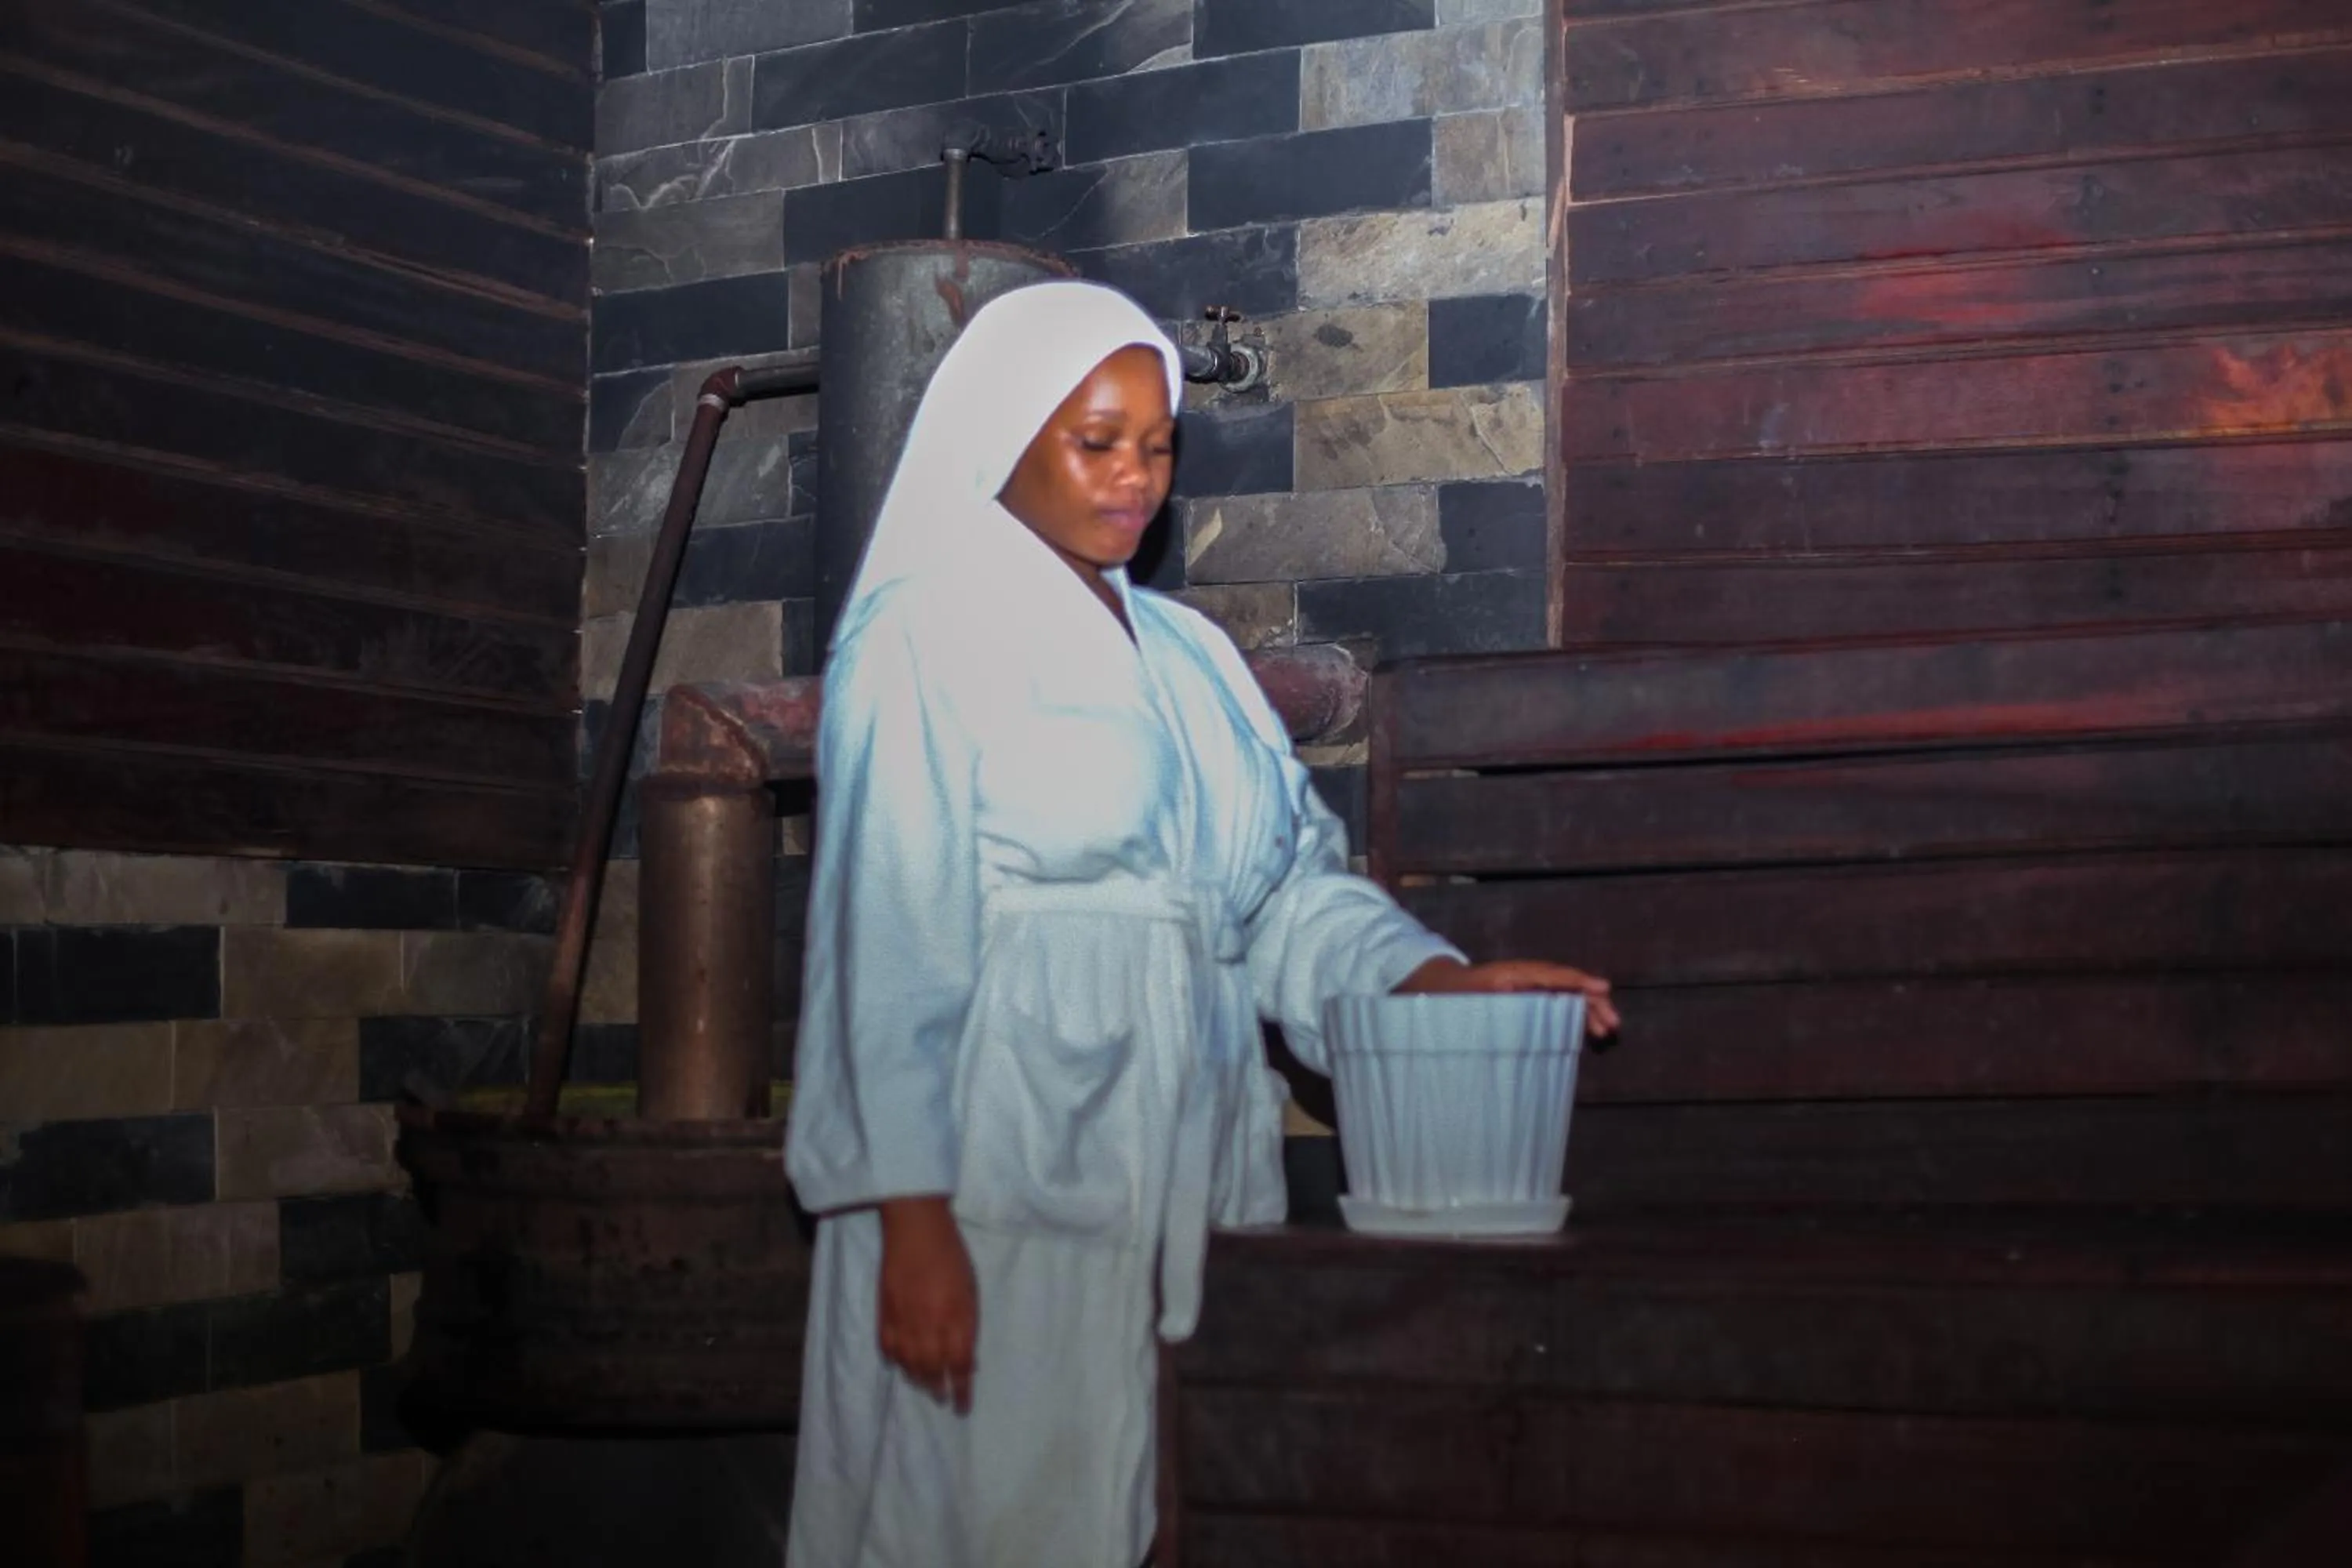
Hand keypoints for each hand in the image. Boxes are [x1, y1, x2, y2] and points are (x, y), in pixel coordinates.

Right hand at [875, 1196, 977, 1411]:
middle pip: (932, 1370)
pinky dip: (895, 1361)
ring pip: (909, 1364)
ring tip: (925, 1385)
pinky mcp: (884, 1312)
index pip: (960, 1366)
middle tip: (942, 1398)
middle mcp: (930, 1325)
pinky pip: (887, 1348)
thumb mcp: (971, 1290)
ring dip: (918, 1380)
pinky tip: (901, 1364)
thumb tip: (967, 1358)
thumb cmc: (951, 1255)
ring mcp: (904, 1321)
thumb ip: (968, 1325)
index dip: (962, 1390)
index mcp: (956, 1318)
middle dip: (939, 1389)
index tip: (963, 1406)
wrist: (915, 1228)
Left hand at [1395, 957, 1620, 1037]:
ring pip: (1564, 995)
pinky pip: (1556, 1002)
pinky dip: (1574, 1014)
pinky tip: (1587, 1031)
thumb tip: (1504, 1008)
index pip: (1550, 975)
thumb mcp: (1458, 1004)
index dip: (1576, 981)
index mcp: (1509, 975)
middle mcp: (1523, 978)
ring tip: (1606, 1031)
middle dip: (1591, 1001)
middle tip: (1613, 1023)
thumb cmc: (1447, 999)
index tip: (1601, 988)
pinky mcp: (1527, 999)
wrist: (1436, 989)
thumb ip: (1480, 1007)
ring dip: (1587, 1010)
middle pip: (1564, 984)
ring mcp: (1527, 987)